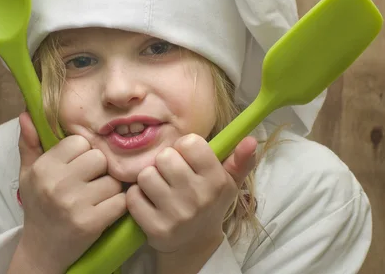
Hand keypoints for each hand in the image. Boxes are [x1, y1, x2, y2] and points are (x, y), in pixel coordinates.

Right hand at [10, 112, 126, 272]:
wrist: (42, 249)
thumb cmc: (38, 206)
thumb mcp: (28, 174)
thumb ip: (29, 143)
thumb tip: (27, 113)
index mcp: (44, 168)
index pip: (79, 142)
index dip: (83, 152)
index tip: (78, 165)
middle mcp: (58, 184)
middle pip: (99, 158)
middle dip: (100, 169)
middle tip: (91, 181)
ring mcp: (75, 204)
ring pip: (113, 180)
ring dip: (111, 189)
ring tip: (98, 197)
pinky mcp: (92, 223)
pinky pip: (120, 202)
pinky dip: (118, 206)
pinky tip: (106, 210)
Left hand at [126, 133, 256, 258]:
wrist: (195, 244)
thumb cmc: (209, 203)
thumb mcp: (228, 183)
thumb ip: (240, 160)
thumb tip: (252, 140)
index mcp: (217, 181)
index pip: (189, 142)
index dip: (183, 148)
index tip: (187, 160)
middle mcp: (198, 197)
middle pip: (164, 157)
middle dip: (164, 164)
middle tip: (171, 177)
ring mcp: (177, 214)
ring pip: (146, 175)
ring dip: (149, 180)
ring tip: (160, 189)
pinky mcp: (156, 228)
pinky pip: (133, 196)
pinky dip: (137, 197)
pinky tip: (149, 203)